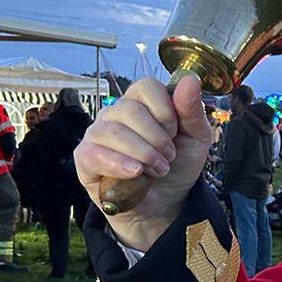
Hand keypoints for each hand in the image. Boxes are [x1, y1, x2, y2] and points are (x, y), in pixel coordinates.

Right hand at [74, 76, 211, 250]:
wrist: (166, 202)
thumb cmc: (178, 164)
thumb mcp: (196, 138)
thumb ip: (192, 110)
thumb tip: (189, 79)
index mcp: (142, 102)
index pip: (146, 86)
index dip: (165, 110)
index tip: (175, 132)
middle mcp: (116, 112)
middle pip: (130, 110)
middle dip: (157, 138)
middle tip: (169, 157)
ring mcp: (97, 134)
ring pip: (113, 132)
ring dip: (143, 154)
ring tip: (158, 170)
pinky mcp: (85, 158)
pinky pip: (94, 154)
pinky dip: (119, 164)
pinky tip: (135, 173)